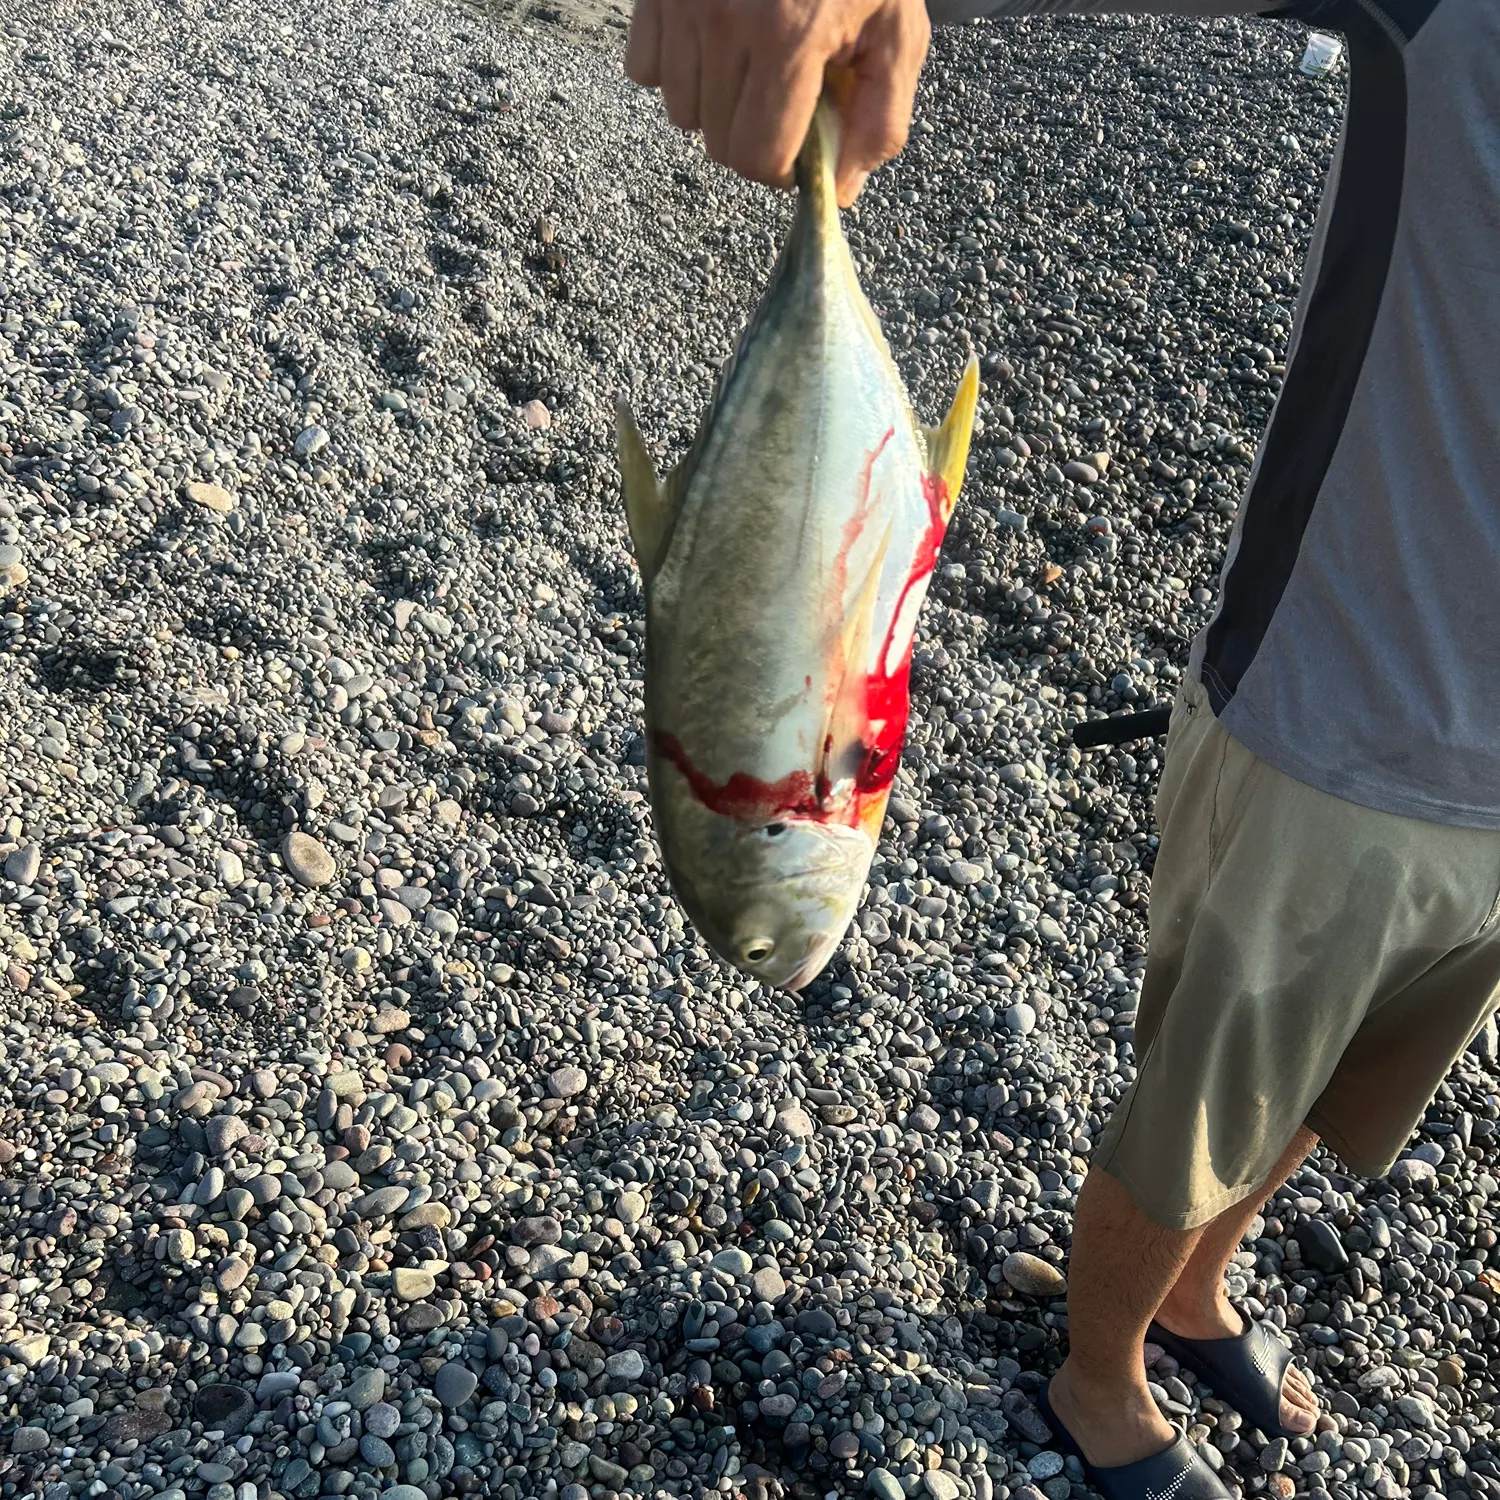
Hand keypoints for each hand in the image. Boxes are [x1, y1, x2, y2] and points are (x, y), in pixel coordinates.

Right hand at [625, 0, 929, 206]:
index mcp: (789, 37)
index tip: (803, 145)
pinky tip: (717, 43)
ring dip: (717, 106)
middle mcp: (724, 19)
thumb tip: (841, 193)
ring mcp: (682, 2)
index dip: (783, 168)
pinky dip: (678, 70)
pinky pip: (646, 72)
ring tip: (753, 64)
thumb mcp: (897, 33)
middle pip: (719, 144)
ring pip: (681, 113)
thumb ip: (880, 122)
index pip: (757, 158)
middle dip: (755, 137)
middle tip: (786, 96)